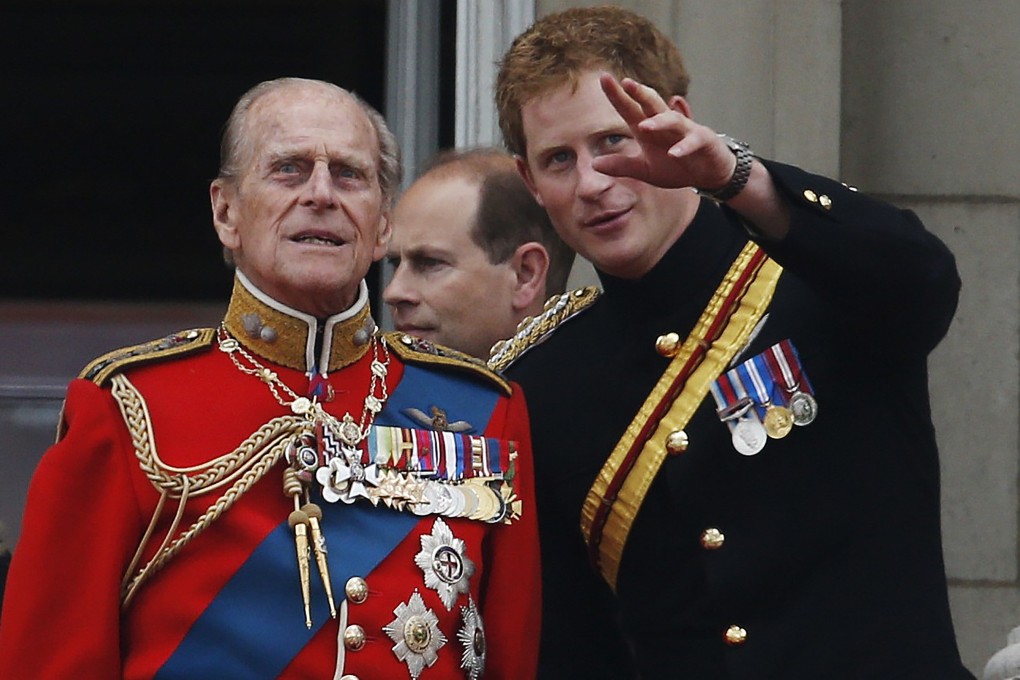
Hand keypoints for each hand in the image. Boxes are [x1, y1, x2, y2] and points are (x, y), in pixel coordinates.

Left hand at [591, 73, 736, 191]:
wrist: (709, 173)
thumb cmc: (676, 167)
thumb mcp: (646, 170)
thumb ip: (623, 166)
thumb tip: (594, 164)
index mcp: (649, 129)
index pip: (630, 109)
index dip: (617, 95)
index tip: (604, 78)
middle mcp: (666, 125)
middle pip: (652, 104)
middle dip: (640, 93)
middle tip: (626, 83)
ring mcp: (686, 130)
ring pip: (672, 120)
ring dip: (659, 122)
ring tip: (645, 126)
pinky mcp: (703, 141)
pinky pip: (693, 141)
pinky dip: (684, 147)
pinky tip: (675, 154)